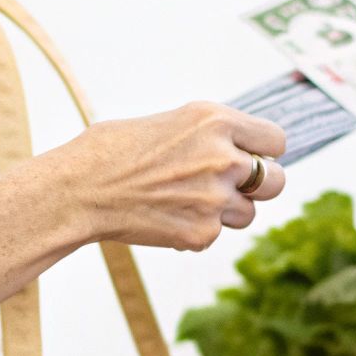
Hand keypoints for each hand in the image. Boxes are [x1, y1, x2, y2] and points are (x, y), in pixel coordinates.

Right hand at [39, 101, 285, 250]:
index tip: (251, 157)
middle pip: (276, 181)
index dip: (263, 151)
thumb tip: (239, 149)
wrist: (79, 190)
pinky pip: (216, 233)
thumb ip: (210, 135)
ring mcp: (216, 199)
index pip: (275, 140)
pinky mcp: (203, 232)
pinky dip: (196, 229)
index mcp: (216, 121)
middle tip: (229, 186)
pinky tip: (165, 216)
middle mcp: (224, 158)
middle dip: (257, 186)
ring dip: (226, 211)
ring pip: (248, 213)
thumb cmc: (112, 151)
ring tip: (185, 200)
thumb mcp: (170, 123)